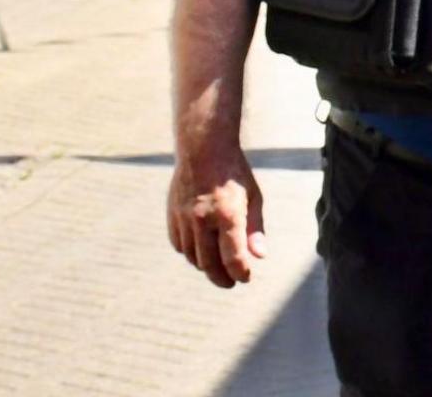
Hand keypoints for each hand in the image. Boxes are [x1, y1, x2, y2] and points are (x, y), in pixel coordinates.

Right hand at [166, 144, 266, 287]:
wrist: (203, 149)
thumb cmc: (234, 174)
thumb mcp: (254, 197)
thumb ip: (255, 228)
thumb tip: (259, 256)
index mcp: (228, 215)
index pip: (233, 257)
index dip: (241, 273)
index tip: (246, 278)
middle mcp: (203, 219)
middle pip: (209, 263)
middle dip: (222, 278)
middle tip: (231, 282)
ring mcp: (184, 218)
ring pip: (192, 257)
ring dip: (206, 267)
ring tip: (218, 268)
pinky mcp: (172, 215)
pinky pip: (179, 245)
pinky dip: (190, 254)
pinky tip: (201, 252)